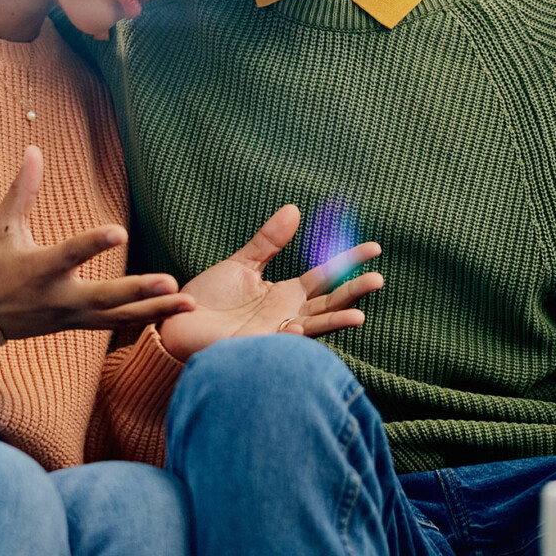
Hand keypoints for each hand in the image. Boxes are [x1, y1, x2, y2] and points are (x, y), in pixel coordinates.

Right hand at [0, 147, 195, 340]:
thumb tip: (33, 149)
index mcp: (39, 269)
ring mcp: (69, 316)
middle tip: (170, 283)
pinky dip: (143, 320)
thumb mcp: (1, 225)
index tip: (120, 232)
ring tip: (188, 302)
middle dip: (138, 291)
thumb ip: (22, 189)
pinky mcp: (77, 326)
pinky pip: (115, 325)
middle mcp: (57, 297)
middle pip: (104, 297)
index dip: (93, 244)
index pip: (70, 254)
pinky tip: (172, 312)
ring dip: (154, 310)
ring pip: (117, 317)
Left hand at [157, 204, 384, 360]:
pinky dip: (289, 336)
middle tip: (378, 279)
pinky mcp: (257, 347)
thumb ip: (268, 241)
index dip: (349, 261)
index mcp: (286, 294)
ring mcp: (275, 333)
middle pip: (329, 302)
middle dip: (353, 293)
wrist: (177, 323)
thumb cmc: (208, 298)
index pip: (326, 275)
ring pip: (313, 327)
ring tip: (359, 316)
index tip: (375, 248)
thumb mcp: (241, 264)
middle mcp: (288, 314)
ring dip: (335, 322)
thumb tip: (295, 209)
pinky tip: (296, 326)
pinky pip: (278, 343)